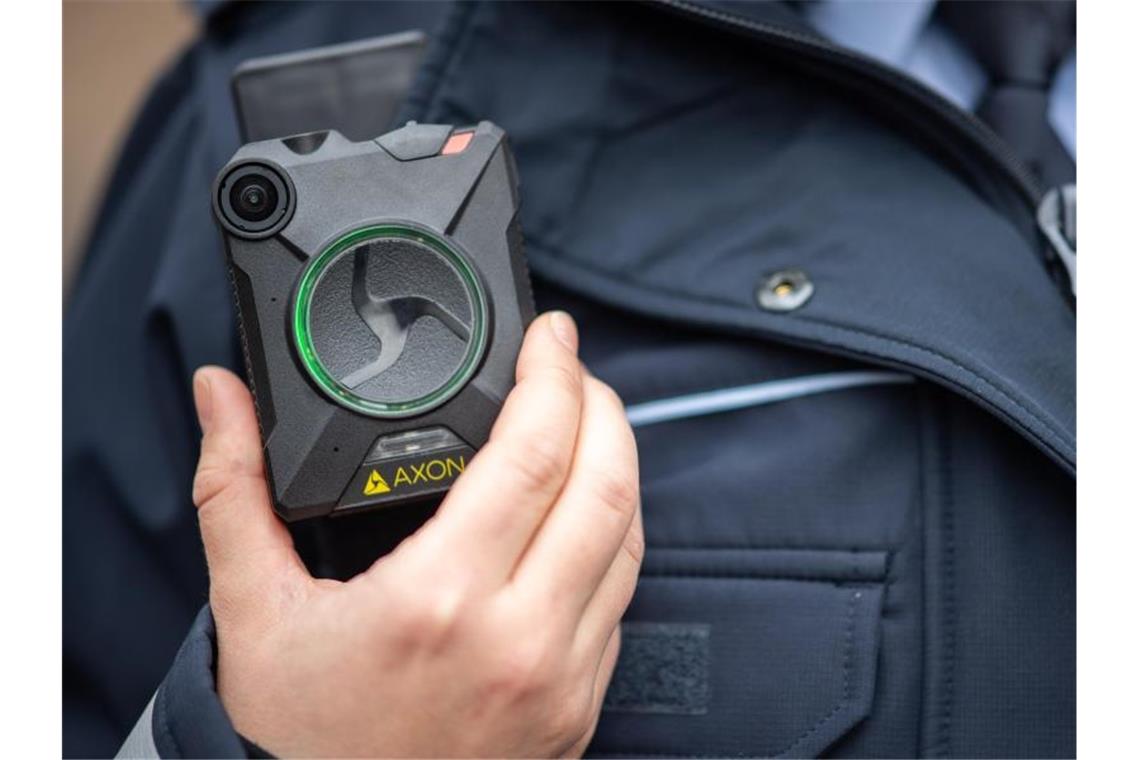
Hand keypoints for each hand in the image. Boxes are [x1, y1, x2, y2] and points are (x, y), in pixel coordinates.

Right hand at [191, 312, 642, 757]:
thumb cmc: (294, 736)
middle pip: (608, 486)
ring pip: (629, 541)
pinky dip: (611, 537)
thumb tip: (221, 397)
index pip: (535, 454)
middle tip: (572, 370)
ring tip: (581, 427)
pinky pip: (621, 599)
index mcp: (439, 601)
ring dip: (616, 468)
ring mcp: (562, 680)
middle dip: (603, 407)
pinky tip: (578, 514)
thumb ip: (235, 490)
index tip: (552, 336)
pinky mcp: (578, 707)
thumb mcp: (251, 610)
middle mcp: (519, 640)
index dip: (554, 375)